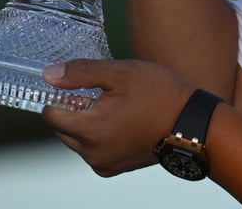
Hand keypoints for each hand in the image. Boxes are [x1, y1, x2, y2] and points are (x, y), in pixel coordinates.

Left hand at [42, 59, 195, 177]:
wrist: (193, 124)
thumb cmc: (160, 95)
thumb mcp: (120, 73)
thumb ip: (81, 73)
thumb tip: (48, 75)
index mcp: (89, 130)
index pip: (51, 114)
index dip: (59, 95)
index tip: (76, 84)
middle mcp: (92, 153)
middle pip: (63, 129)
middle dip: (74, 110)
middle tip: (100, 93)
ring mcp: (105, 163)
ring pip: (79, 140)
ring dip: (87, 123)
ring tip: (114, 105)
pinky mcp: (116, 168)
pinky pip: (95, 150)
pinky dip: (100, 136)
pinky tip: (121, 120)